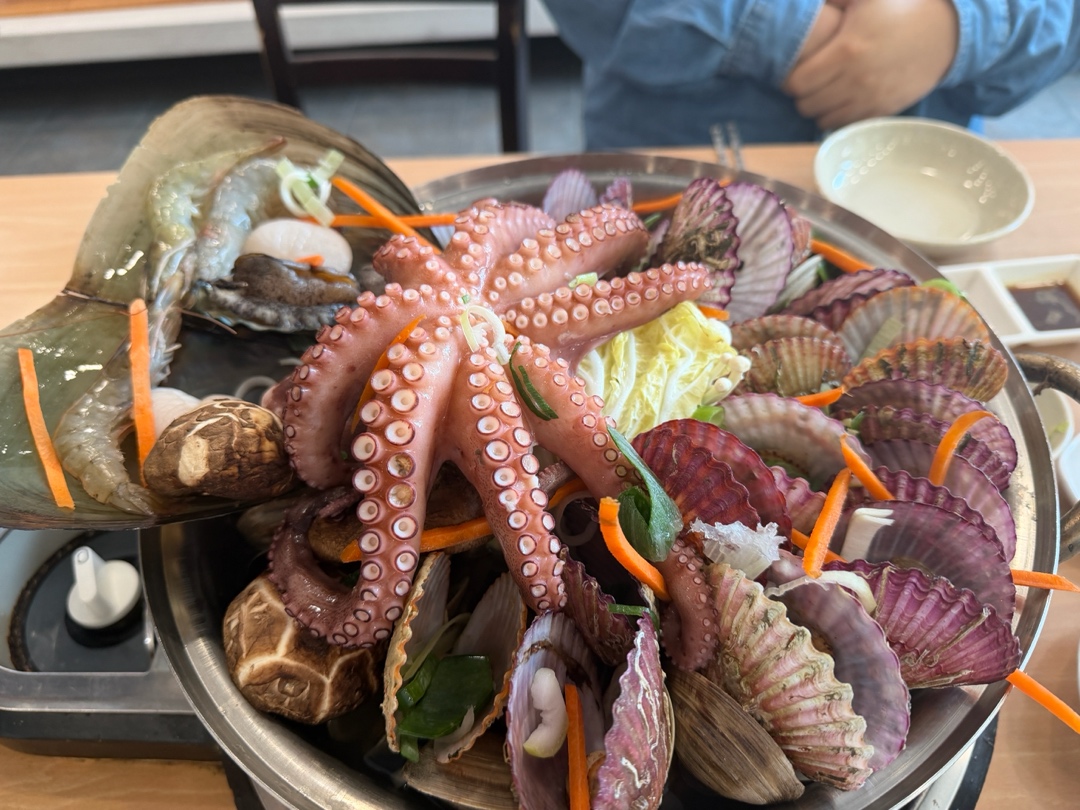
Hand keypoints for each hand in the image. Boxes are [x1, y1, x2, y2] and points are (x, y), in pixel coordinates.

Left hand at [783, 0, 958, 130]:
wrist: (946, 32)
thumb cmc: (901, 8)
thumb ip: (832, 1)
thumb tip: (801, 5)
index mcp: (845, 50)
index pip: (797, 83)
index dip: (790, 80)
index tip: (795, 72)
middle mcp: (855, 80)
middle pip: (807, 105)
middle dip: (802, 96)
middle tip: (808, 83)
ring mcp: (870, 99)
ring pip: (825, 120)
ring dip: (820, 109)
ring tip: (824, 93)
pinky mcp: (884, 111)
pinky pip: (848, 124)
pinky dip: (840, 116)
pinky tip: (843, 101)